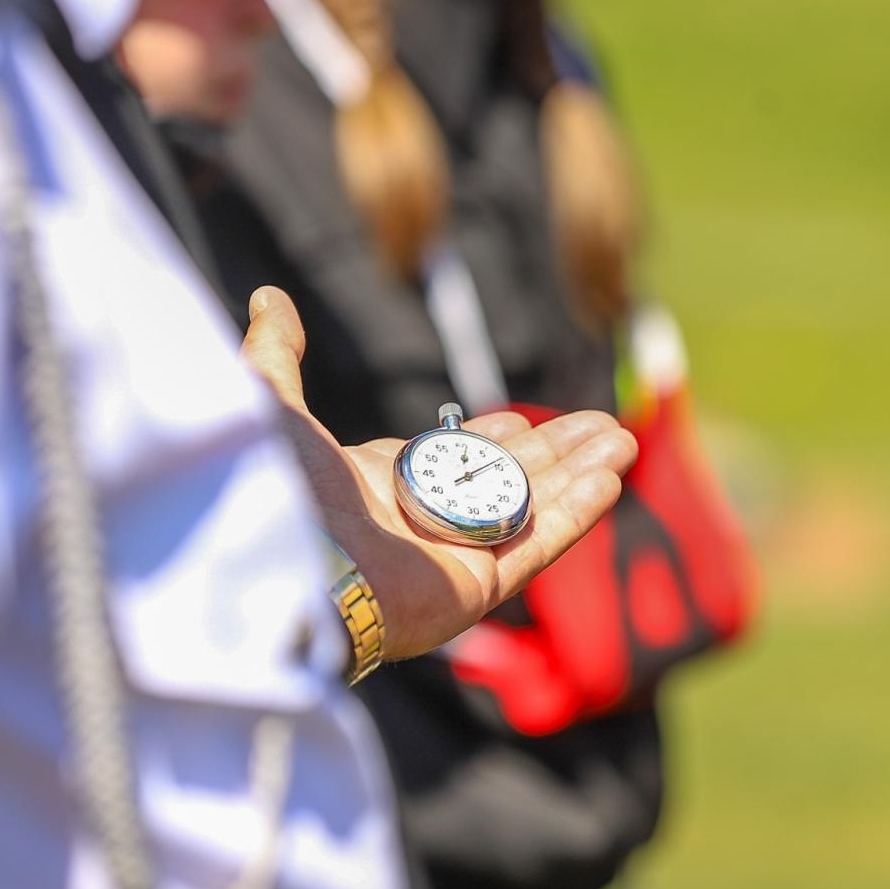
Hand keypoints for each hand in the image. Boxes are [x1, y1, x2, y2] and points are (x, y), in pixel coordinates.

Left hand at [240, 286, 636, 659]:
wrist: (274, 566)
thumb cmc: (267, 489)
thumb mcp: (271, 404)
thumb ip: (277, 355)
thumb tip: (266, 297)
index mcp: (375, 485)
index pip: (452, 459)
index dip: (496, 438)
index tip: (528, 420)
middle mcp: (417, 524)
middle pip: (503, 482)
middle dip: (556, 451)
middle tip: (604, 425)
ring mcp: (447, 559)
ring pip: (529, 511)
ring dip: (579, 475)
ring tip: (623, 441)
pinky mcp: (471, 591)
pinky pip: (532, 547)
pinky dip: (574, 515)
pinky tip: (610, 481)